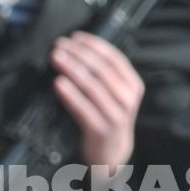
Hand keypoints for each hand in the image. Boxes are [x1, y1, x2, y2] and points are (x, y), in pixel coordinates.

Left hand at [50, 32, 144, 169]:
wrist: (112, 153)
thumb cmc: (109, 118)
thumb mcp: (115, 94)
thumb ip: (104, 74)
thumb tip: (78, 48)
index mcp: (133, 85)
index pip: (114, 58)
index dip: (94, 45)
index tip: (75, 37)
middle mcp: (127, 99)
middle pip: (101, 70)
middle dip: (78, 54)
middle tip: (60, 45)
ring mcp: (115, 115)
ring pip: (92, 86)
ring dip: (72, 69)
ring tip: (56, 58)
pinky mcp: (100, 129)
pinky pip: (82, 108)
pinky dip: (69, 94)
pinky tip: (58, 83)